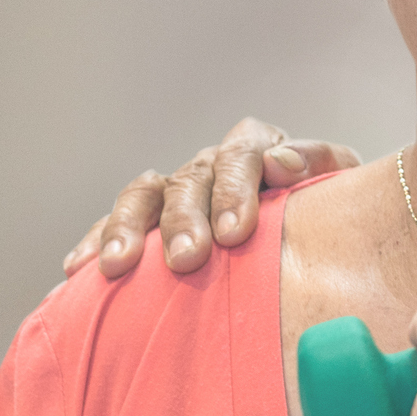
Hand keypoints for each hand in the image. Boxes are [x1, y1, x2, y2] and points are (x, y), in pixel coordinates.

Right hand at [64, 118, 360, 278]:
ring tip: (119, 267)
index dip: (236, 187)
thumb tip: (282, 162)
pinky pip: (113, 223)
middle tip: (188, 259)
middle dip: (185, 219)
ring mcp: (175, 190)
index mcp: (259, 148)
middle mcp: (211, 165)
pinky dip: (96, 241)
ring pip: (143, 195)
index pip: (243, 152)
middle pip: (190, 179)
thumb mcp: (338, 186)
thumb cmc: (327, 215)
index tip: (237, 232)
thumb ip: (319, 165)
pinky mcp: (146, 221)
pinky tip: (78, 267)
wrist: (313, 240)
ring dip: (129, 228)